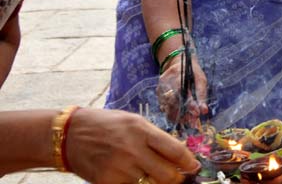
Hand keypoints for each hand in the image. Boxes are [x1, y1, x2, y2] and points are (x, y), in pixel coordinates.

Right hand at [65, 108, 199, 183]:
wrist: (70, 134)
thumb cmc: (106, 124)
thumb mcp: (134, 121)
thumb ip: (154, 137)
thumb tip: (177, 154)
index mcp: (142, 130)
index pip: (175, 151)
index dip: (189, 162)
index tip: (194, 167)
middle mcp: (133, 150)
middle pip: (167, 175)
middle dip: (176, 178)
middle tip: (178, 177)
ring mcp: (119, 168)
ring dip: (156, 183)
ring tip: (156, 177)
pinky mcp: (107, 182)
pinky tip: (137, 178)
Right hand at [156, 54, 207, 128]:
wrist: (178, 63)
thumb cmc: (192, 72)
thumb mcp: (200, 79)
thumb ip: (201, 94)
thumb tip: (204, 110)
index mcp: (179, 75)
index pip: (182, 93)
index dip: (189, 105)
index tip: (197, 114)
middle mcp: (167, 82)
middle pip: (172, 103)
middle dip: (182, 115)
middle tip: (192, 123)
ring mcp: (161, 88)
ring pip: (166, 107)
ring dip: (177, 117)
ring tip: (187, 122)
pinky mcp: (158, 93)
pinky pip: (163, 107)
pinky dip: (171, 114)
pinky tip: (179, 118)